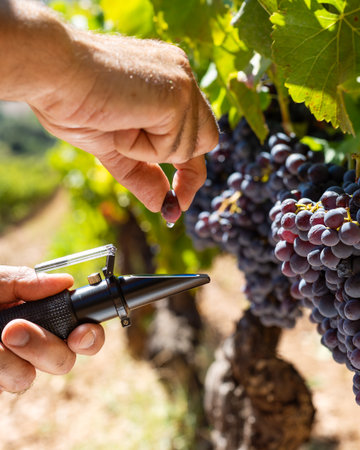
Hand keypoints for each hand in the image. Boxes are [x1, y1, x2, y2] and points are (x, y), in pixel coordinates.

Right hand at [0, 1, 218, 211]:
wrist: (51, 74)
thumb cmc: (72, 101)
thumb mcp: (114, 147)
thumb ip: (142, 173)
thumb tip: (161, 205)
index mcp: (167, 81)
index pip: (195, 132)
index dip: (190, 169)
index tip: (180, 199)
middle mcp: (181, 77)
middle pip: (206, 140)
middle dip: (186, 169)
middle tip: (171, 194)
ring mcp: (183, 83)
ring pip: (188, 148)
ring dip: (148, 151)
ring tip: (118, 124)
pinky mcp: (178, 94)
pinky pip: (173, 146)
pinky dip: (143, 147)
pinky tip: (121, 121)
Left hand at [0, 266, 104, 392]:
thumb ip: (27, 281)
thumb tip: (66, 282)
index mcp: (44, 315)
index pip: (83, 330)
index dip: (91, 335)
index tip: (80, 334)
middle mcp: (36, 342)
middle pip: (65, 360)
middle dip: (44, 346)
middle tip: (14, 330)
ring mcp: (18, 365)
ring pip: (33, 376)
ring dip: (12, 358)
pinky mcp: (1, 382)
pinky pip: (12, 383)